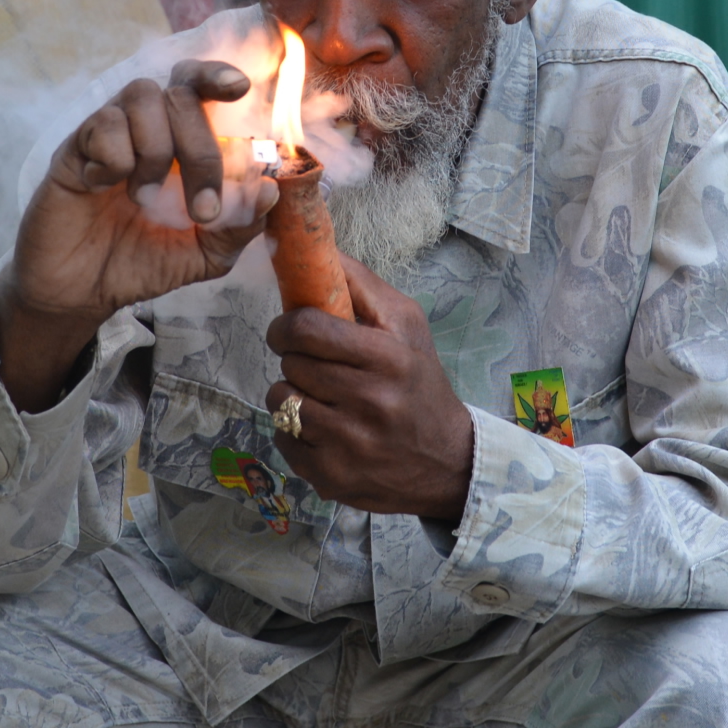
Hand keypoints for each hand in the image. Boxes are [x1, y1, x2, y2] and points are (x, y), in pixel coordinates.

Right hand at [0, 60, 278, 410]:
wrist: (83, 294)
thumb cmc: (144, 262)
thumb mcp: (206, 254)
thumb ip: (240, 225)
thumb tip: (269, 188)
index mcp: (181, 142)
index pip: (199, 84)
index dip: (218, 75)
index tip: (239, 88)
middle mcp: (146, 127)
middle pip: (182, 93)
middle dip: (202, 152)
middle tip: (202, 210)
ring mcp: (109, 133)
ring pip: (142, 95)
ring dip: (157, 149)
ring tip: (146, 199)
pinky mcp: (74, 149)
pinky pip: (102, 124)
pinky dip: (115, 157)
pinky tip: (106, 187)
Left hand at [264, 254, 475, 521]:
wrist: (446, 461)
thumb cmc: (420, 382)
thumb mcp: (407, 325)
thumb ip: (362, 285)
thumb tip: (319, 250)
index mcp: (388, 357)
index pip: (308, 329)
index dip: (287, 325)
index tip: (290, 329)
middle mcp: (370, 402)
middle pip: (292, 364)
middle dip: (294, 359)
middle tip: (312, 363)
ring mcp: (349, 444)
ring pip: (281, 401)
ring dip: (291, 394)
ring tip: (318, 396)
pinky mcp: (331, 477)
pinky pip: (283, 439)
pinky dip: (294, 431)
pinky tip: (323, 428)